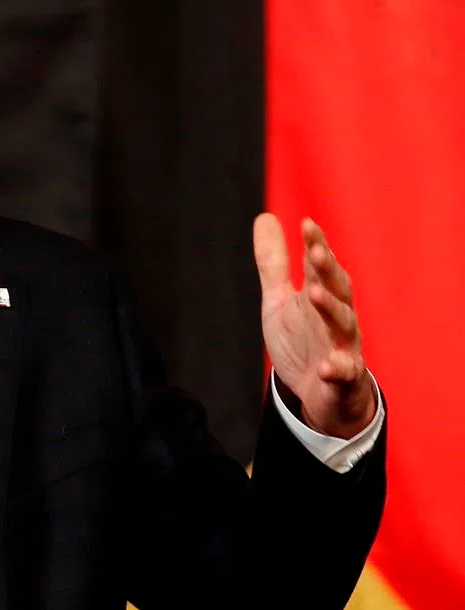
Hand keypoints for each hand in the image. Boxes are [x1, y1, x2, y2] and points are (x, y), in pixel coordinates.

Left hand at [253, 214, 376, 437]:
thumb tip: (265, 216)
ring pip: (344, 325)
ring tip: (315, 294)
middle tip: (315, 251)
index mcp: (321, 296)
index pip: (321, 266)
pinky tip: (329, 366)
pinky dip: (338, 368)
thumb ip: (274, 263)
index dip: (316, 245)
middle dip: (327, 270)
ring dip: (331, 309)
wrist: (321, 393)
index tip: (306, 224)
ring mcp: (344, 347)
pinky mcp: (344, 378)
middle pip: (338, 290)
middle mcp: (337, 317)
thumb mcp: (280, 300)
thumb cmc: (304, 340)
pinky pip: (344, 373)